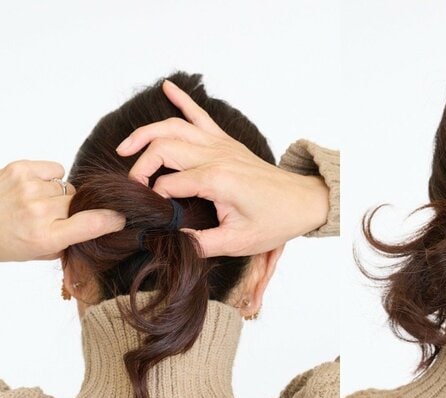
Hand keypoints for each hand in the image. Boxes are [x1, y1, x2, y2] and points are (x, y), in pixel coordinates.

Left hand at [0, 160, 125, 261]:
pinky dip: (49, 177)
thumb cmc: (6, 240)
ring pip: (67, 187)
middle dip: (73, 208)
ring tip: (36, 203)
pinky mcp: (21, 169)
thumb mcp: (40, 253)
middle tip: (53, 216)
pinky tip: (32, 188)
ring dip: (58, 194)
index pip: (94, 223)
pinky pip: (56, 169)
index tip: (119, 219)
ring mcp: (30, 188)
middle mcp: (39, 211)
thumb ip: (71, 241)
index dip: (112, 219)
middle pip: (80, 202)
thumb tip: (103, 225)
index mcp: (46, 237)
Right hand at [116, 79, 329, 256]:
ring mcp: (222, 145)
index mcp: (216, 180)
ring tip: (125, 147)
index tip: (153, 215)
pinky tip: (168, 87)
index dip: (153, 200)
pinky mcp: (227, 142)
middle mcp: (216, 156)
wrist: (302, 202)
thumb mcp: (237, 242)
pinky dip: (183, 100)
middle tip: (130, 184)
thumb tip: (171, 241)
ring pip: (175, 127)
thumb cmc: (275, 221)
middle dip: (140, 165)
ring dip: (147, 133)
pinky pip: (200, 115)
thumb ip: (200, 243)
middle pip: (163, 148)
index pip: (167, 185)